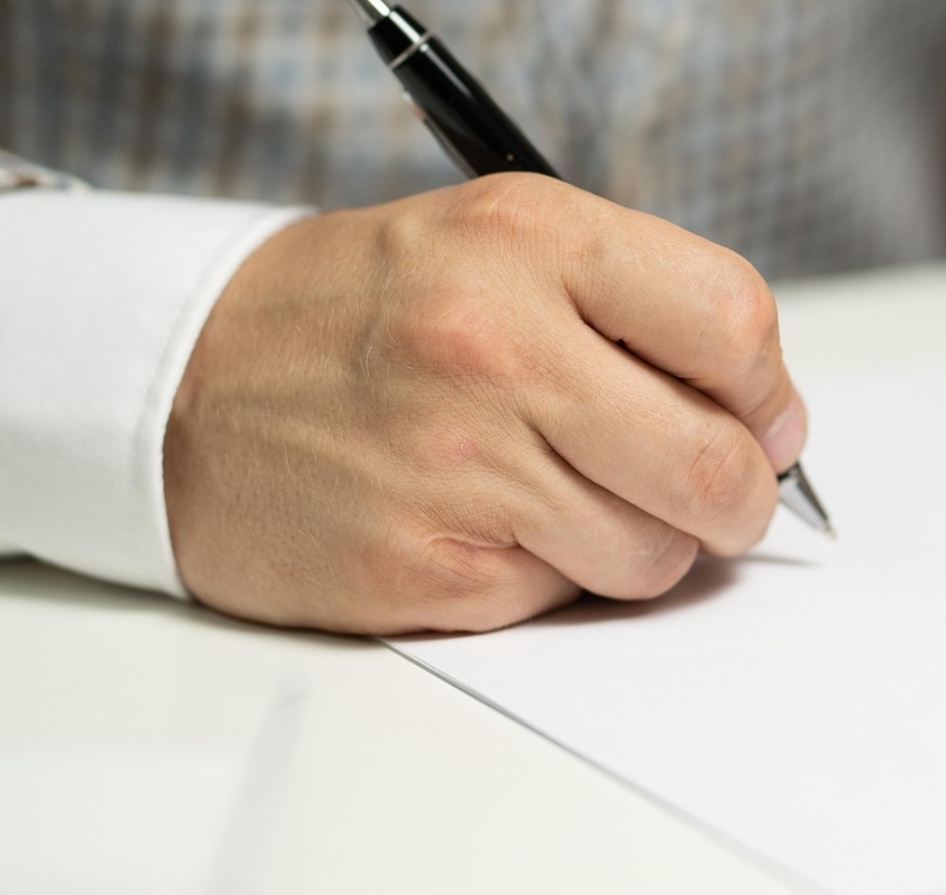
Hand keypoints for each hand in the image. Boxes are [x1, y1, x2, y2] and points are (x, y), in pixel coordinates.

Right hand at [166, 176, 804, 633]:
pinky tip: (487, 527)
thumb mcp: (496, 246)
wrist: (177, 390)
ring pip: (655, 554)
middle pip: (717, 467)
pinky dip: (550, 577)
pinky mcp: (427, 571)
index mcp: (530, 243)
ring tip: (565, 497)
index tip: (759, 418)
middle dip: (737, 498)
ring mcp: (459, 467)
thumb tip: (767, 418)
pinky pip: (564, 600)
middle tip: (710, 493)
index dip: (767, 391)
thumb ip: (635, 307)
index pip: (732, 324)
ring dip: (638, 542)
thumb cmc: (359, 319)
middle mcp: (496, 348)